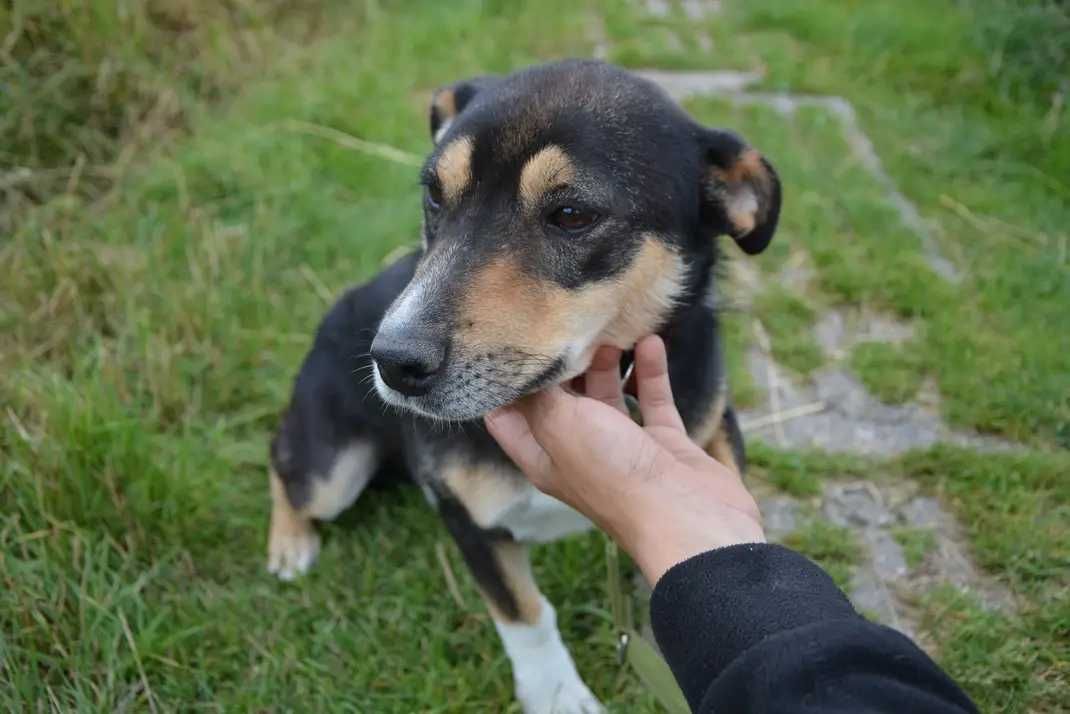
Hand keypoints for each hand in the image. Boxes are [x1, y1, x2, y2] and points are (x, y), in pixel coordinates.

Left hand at [485, 335, 764, 584]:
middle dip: (562, 363)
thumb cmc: (614, 475)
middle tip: (568, 323)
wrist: (687, 517)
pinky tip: (650, 341)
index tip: (510, 344)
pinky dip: (649, 370)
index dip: (505, 384)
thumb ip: (542, 392)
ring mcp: (622, 448)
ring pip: (607, 395)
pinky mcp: (662, 443)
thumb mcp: (560, 424)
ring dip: (608, 363)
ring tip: (610, 329)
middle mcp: (578, 452)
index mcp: (543, 457)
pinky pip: (651, 398)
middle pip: (560, 399)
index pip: (508, 417)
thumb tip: (529, 364)